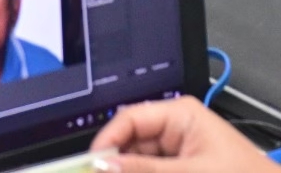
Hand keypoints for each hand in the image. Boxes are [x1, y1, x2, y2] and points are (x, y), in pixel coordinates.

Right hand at [91, 97, 280, 172]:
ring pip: (139, 162)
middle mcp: (177, 130)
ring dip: (128, 171)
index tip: (90, 164)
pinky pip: (152, 171)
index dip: (107, 141)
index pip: (129, 119)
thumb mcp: (190, 172)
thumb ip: (145, 169)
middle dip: (116, 163)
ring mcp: (179, 153)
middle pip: (131, 143)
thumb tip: (107, 164)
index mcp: (181, 114)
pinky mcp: (182, 169)